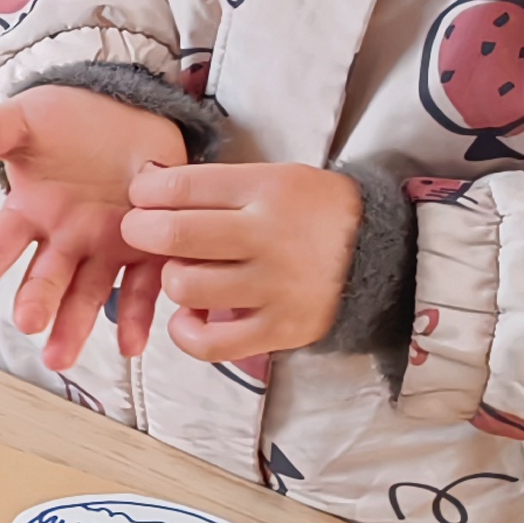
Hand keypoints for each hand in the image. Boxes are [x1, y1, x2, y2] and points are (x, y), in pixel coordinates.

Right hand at [0, 87, 188, 370]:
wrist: (130, 111)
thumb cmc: (72, 120)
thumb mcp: (27, 120)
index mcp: (31, 212)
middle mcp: (65, 239)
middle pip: (45, 278)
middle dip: (36, 302)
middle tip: (28, 323)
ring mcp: (105, 247)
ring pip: (89, 292)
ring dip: (77, 325)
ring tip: (63, 357)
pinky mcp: (148, 247)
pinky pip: (142, 285)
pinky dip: (138, 315)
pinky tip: (133, 344)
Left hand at [118, 161, 366, 359]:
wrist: (381, 253)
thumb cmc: (314, 213)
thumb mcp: (275, 179)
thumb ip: (216, 185)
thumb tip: (147, 184)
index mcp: (268, 190)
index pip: (182, 187)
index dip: (146, 193)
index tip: (142, 198)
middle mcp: (271, 237)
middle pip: (174, 235)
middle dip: (142, 231)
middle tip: (143, 232)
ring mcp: (277, 287)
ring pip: (185, 287)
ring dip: (172, 279)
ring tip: (187, 272)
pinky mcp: (282, 329)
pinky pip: (210, 343)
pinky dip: (186, 333)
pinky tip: (190, 316)